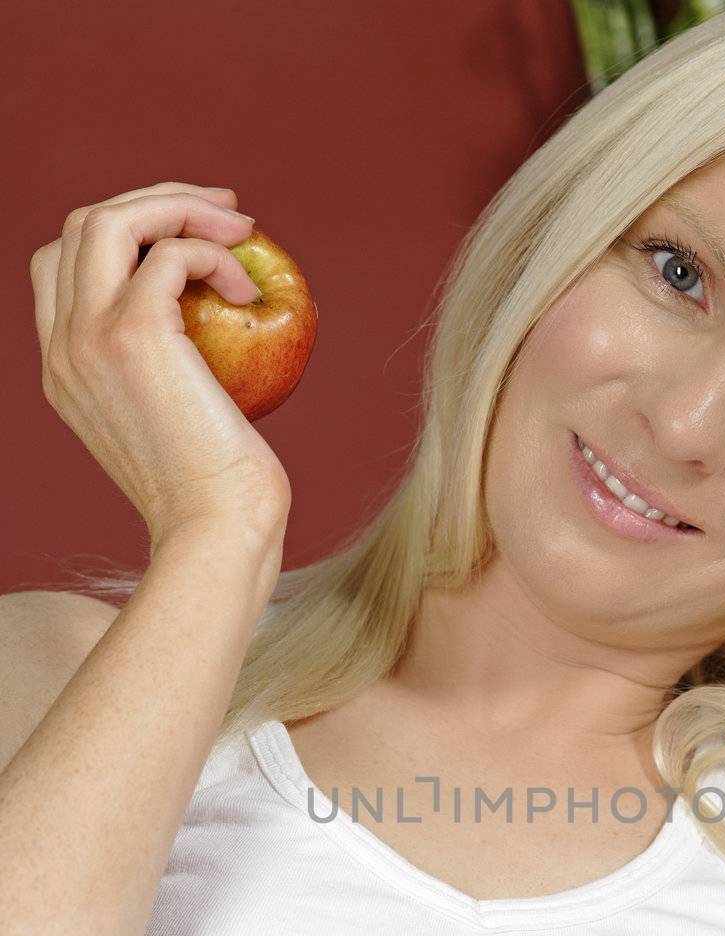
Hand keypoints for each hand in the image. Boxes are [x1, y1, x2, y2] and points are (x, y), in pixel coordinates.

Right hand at [29, 180, 292, 558]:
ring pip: (110, 219)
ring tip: (242, 232)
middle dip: (159, 201)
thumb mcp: (174, 424)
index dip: (126, 232)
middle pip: (84, 224)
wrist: (215, 533)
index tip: (190, 235)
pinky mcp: (135, 336)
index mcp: (63, 368)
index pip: (63, 263)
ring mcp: (90, 339)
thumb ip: (167, 371)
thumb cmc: (217, 494)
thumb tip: (218, 320)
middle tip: (229, 214)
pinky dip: (213, 254)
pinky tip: (248, 292)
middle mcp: (63, 348)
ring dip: (181, 207)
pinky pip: (169, 253)